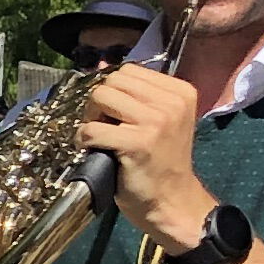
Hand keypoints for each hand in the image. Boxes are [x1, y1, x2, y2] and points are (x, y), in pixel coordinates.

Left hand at [80, 61, 214, 247]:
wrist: (171, 200)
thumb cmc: (159, 161)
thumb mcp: (156, 120)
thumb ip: (133, 93)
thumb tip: (99, 64)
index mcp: (180, 91)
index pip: (129, 71)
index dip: (113, 92)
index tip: (116, 115)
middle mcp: (171, 102)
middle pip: (112, 81)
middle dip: (100, 103)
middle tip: (105, 127)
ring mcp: (156, 121)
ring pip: (100, 97)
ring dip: (91, 119)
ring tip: (102, 138)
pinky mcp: (137, 143)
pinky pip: (91, 129)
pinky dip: (83, 140)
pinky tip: (94, 151)